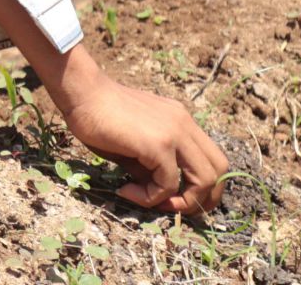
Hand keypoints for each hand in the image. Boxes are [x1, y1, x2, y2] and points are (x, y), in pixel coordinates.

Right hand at [53, 69, 228, 215]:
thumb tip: (159, 193)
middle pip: (219, 170)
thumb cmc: (99, 115)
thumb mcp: (135, 144)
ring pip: (205, 179)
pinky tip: (126, 190)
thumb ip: (152, 165)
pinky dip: (150, 197)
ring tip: (150, 202)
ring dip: (182, 202)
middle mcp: (185, 124)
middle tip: (172, 208)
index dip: (202, 186)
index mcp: (181, 121)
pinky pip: (168, 184)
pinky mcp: (158, 144)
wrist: (81, 93)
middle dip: (203, 198)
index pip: (213, 158)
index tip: (173, 197)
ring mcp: (175, 132)